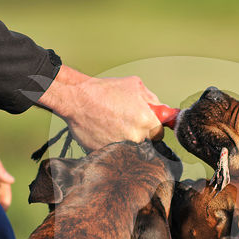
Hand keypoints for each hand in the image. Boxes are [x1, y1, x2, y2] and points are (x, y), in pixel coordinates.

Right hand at [37, 66, 162, 150]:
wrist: (76, 99)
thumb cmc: (104, 90)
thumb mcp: (135, 85)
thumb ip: (152, 100)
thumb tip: (162, 111)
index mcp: (146, 121)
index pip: (160, 134)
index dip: (153, 128)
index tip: (147, 125)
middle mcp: (136, 137)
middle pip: (146, 142)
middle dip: (140, 134)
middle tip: (126, 123)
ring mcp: (121, 147)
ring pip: (130, 148)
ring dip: (125, 139)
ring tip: (112, 125)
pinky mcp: (106, 153)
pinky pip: (115, 151)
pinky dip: (111, 143)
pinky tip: (103, 131)